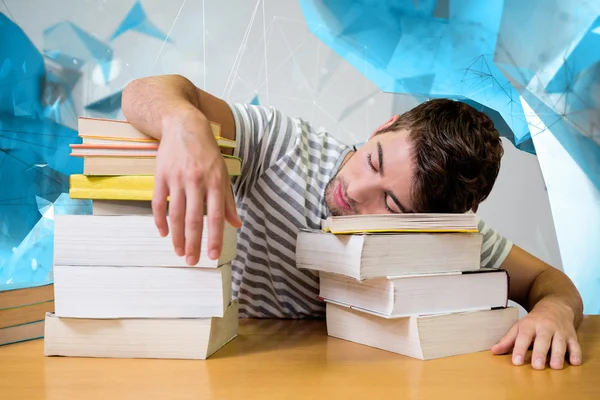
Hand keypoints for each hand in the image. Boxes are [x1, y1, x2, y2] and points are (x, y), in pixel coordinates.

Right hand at [153, 107, 241, 264]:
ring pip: (176, 214)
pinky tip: (164, 233)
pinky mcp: (160, 176)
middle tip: (192, 261)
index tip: (213, 256)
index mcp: (215, 182)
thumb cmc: (206, 151)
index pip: (215, 216)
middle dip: (193, 243)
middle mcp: (196, 181)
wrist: (183, 125)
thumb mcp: (222, 172)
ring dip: (177, 237)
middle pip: (194, 219)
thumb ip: (228, 200)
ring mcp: (176, 179)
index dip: (214, 238)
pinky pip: (158, 203)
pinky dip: (160, 220)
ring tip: (179, 252)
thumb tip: (236, 224)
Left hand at [491, 299, 581, 369]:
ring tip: (555, 367)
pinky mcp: (572, 335)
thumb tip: (494, 351)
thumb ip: (508, 340)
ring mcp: (560, 331)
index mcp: (530, 324)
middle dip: (540, 353)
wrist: (556, 306)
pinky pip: (575, 344)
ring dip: (558, 355)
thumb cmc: (534, 320)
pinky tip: (575, 362)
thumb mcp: (520, 327)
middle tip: (537, 366)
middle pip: (543, 340)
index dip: (520, 349)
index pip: (523, 337)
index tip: (516, 362)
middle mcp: (545, 327)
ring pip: (560, 343)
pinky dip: (576, 353)